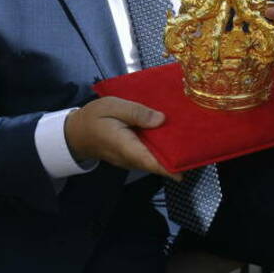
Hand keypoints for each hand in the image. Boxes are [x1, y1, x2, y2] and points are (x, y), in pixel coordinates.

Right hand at [64, 96, 180, 180]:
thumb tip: (161, 119)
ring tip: (191, 138)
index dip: (171, 166)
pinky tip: (173, 135)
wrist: (75, 131)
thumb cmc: (94, 117)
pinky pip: (149, 154)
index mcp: (126, 146)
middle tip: (198, 144)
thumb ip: (136, 112)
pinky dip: (161, 148)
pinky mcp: (132, 154)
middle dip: (177, 157)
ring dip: (171, 152)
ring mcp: (131, 158)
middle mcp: (131, 157)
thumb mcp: (113, 106)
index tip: (188, 165)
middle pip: (157, 163)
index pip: (151, 161)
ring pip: (155, 160)